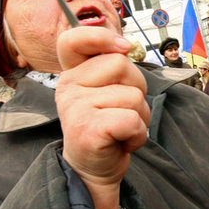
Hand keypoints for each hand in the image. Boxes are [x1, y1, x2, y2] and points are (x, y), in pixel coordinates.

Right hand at [56, 27, 149, 208]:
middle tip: (122, 112)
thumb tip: (126, 46)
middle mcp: (67, 87)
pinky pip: (132, 119)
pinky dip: (138, 135)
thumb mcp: (105, 90)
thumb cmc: (107, 127)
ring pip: (133, 95)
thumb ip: (111, 65)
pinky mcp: (88, 130)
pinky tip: (122, 142)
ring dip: (140, 116)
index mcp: (71, 74)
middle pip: (121, 64)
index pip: (72, 39)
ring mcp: (75, 108)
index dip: (101, 36)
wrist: (94, 171)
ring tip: (121, 129)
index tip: (123, 47)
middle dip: (136, 88)